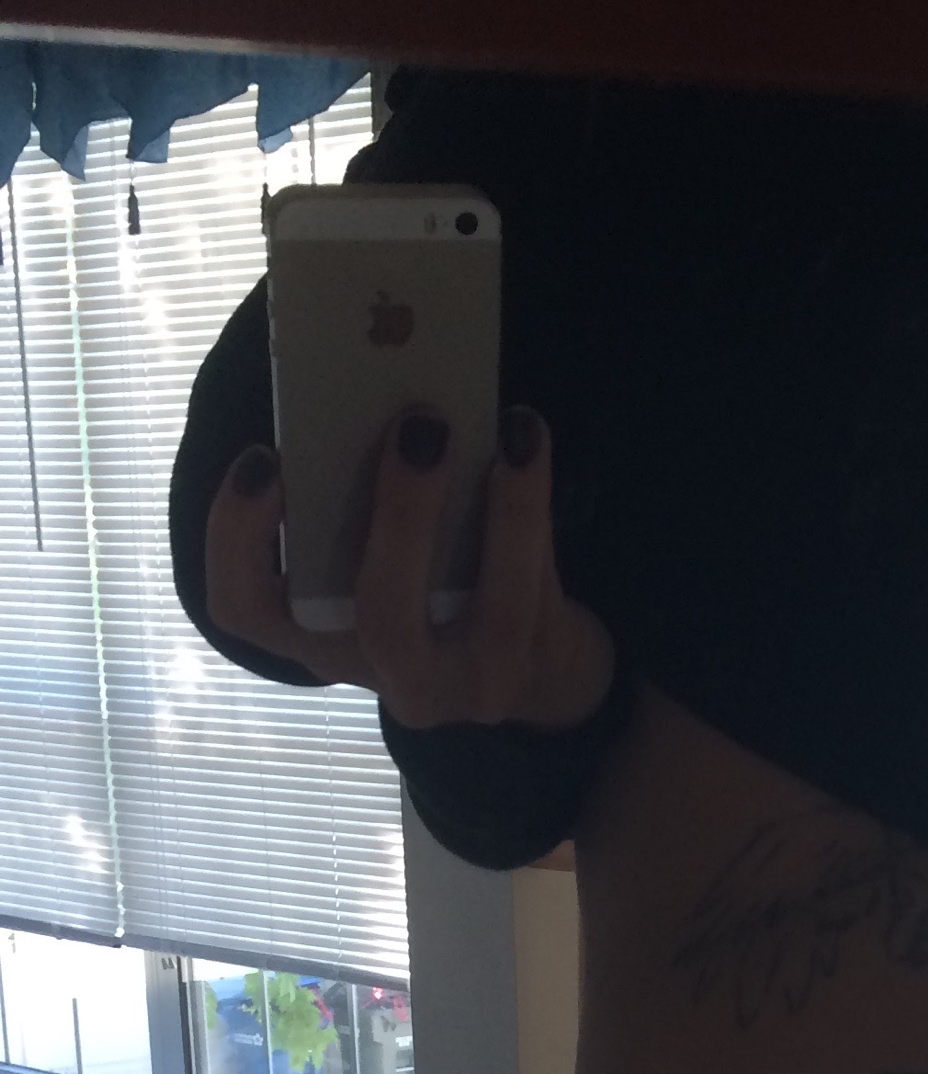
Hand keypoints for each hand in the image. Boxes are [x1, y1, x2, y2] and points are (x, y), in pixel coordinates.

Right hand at [206, 404, 615, 731]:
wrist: (536, 674)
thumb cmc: (432, 592)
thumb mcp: (377, 560)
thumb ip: (356, 504)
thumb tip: (382, 390)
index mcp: (322, 637)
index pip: (243, 607)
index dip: (238, 538)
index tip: (262, 460)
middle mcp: (390, 673)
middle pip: (380, 616)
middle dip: (403, 519)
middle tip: (420, 426)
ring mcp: (471, 683)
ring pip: (495, 611)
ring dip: (505, 513)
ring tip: (509, 430)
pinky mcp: (538, 668)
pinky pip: (543, 588)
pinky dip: (537, 513)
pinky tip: (528, 445)